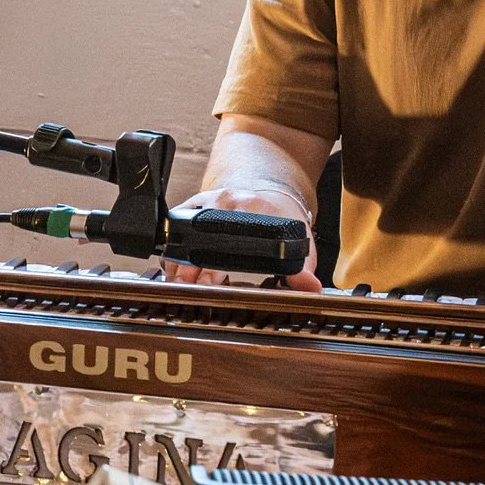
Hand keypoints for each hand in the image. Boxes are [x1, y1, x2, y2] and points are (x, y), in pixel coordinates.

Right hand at [160, 186, 323, 290]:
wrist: (271, 192)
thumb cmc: (283, 221)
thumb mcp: (300, 246)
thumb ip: (304, 271)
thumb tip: (310, 288)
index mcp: (252, 211)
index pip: (225, 246)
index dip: (212, 272)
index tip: (209, 286)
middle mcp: (226, 202)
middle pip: (197, 242)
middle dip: (190, 273)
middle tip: (192, 292)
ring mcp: (208, 200)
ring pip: (182, 235)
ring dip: (178, 264)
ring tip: (183, 285)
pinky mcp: (195, 201)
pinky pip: (177, 226)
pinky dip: (175, 249)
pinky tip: (178, 268)